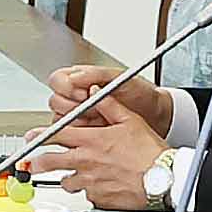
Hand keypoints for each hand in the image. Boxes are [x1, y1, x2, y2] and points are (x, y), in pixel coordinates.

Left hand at [32, 97, 170, 194]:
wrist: (164, 178)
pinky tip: (99, 186)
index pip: (56, 135)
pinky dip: (89, 191)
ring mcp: (90, 182)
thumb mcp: (130, 121)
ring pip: (66, 182)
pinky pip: (86, 195)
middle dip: (36, 163)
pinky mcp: (98, 198)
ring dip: (67, 179)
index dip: (39, 136)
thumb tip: (95, 91)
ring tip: (74, 175)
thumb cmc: (150, 152)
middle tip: (32, 164)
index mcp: (91, 140)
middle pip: (49, 162)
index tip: (30, 138)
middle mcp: (86, 161)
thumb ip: (109, 105)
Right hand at [41, 66, 173, 138]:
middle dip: (72, 107)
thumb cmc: (140, 94)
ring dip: (76, 122)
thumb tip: (76, 76)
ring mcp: (78, 116)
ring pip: (59, 120)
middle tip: (92, 109)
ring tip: (97, 120)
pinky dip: (80, 135)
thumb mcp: (120, 78)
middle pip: (55, 101)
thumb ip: (96, 75)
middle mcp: (75, 97)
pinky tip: (96, 130)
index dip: (66, 87)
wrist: (156, 115)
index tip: (82, 93)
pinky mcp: (82, 134)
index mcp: (80, 78)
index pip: (57, 80)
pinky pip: (68, 137)